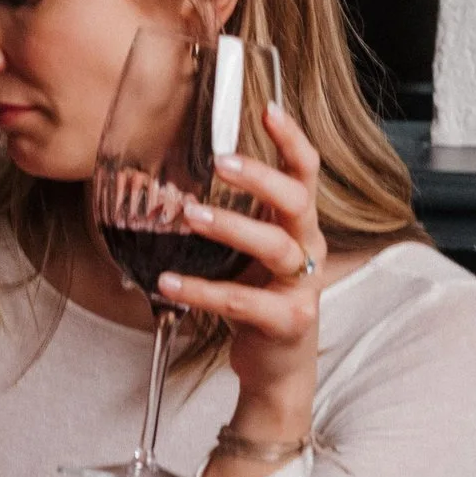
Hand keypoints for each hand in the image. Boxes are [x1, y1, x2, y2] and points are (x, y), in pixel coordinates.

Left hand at [164, 100, 326, 459]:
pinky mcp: (286, 322)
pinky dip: (203, 290)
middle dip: (260, 178)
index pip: (305, 172)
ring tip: (188, 215)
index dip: (291, 140)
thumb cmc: (257, 296)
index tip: (267, 108)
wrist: (277, 368)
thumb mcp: (247, 251)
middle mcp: (308, 249)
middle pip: (298, 201)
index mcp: (298, 224)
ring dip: (230, 227)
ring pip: (275, 248)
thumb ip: (229, 216)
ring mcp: (301, 287)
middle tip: (220, 161)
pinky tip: (168, 282)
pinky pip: (245, 301)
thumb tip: (168, 175)